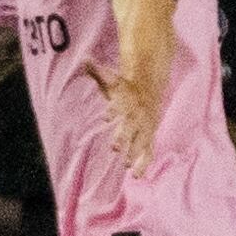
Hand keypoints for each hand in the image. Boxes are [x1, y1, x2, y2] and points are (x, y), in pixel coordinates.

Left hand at [83, 57, 163, 173]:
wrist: (150, 89)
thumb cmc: (125, 87)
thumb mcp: (112, 78)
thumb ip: (97, 71)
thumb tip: (84, 58)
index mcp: (127, 102)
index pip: (119, 106)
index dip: (112, 111)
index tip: (105, 116)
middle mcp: (137, 116)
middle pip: (130, 128)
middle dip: (123, 137)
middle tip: (114, 147)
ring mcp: (145, 128)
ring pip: (142, 142)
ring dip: (134, 154)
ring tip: (126, 167)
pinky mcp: (149, 136)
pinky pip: (149, 152)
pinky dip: (144, 164)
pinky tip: (137, 176)